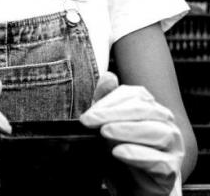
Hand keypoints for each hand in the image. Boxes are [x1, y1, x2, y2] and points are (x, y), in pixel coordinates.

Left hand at [80, 72, 183, 195]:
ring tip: (105, 134)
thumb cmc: (118, 151)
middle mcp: (165, 123)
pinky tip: (119, 153)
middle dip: (114, 114)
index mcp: (150, 108)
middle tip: (90, 121)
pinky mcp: (171, 170)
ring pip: (157, 132)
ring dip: (127, 131)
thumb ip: (105, 101)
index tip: (87, 114)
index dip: (110, 101)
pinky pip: (160, 160)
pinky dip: (138, 154)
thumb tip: (108, 76)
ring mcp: (172, 147)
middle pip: (145, 110)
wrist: (129, 186)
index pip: (135, 95)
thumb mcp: (105, 125)